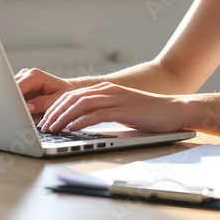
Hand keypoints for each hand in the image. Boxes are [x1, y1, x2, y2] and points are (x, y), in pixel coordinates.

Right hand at [14, 68, 77, 114]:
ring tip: (15, 114)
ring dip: (11, 102)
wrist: (70, 91)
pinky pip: (12, 94)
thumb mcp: (57, 100)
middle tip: (11, 115)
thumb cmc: (66, 95)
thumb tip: (27, 107)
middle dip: (9, 101)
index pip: (17, 86)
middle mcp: (27, 74)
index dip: (12, 98)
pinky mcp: (21, 86)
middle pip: (10, 88)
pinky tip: (17, 111)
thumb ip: (42, 104)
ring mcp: (22, 80)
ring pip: (9, 91)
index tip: (11, 110)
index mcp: (35, 75)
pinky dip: (13, 103)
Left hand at [36, 82, 189, 133]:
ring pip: (81, 104)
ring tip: (52, 129)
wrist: (175, 110)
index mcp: (106, 90)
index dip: (56, 107)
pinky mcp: (124, 109)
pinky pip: (97, 114)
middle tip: (43, 126)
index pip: (73, 95)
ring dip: (63, 117)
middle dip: (55, 112)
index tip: (46, 119)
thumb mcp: (121, 111)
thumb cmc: (150, 114)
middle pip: (73, 98)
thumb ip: (103, 113)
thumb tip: (82, 124)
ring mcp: (116, 98)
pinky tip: (72, 128)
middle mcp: (108, 91)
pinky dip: (81, 121)